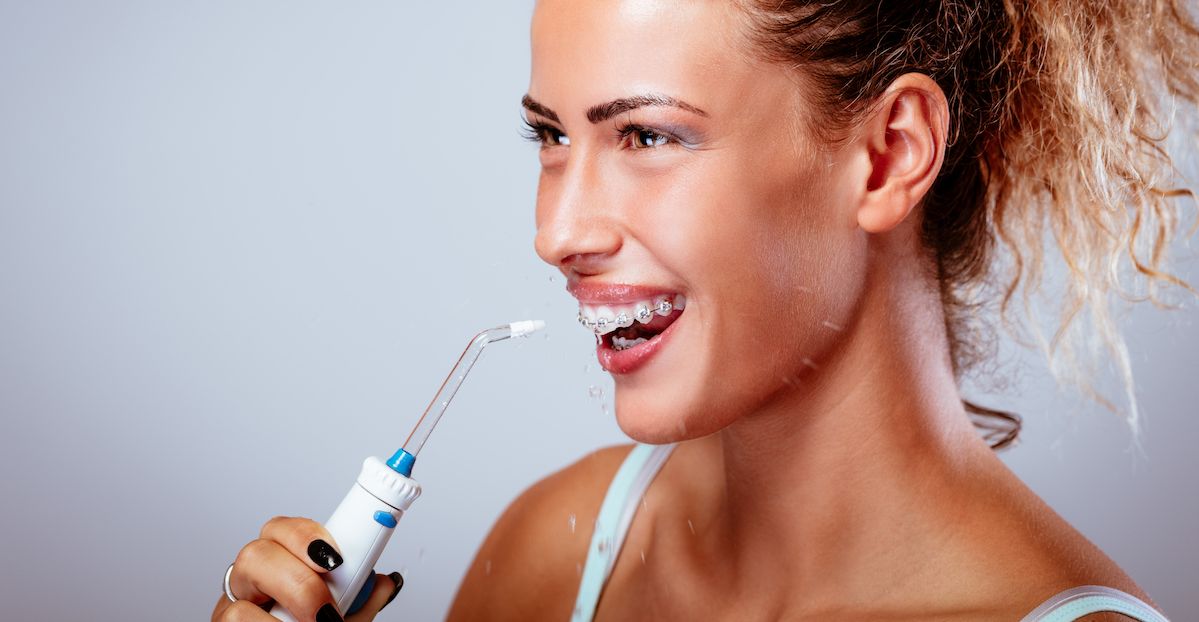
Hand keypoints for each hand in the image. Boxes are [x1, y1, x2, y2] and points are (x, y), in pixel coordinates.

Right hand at [212, 516, 403, 621]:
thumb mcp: (345, 620)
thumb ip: (361, 601)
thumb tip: (384, 582)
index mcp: (281, 567)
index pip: (283, 530)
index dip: (308, 537)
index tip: (337, 559)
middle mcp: (252, 584)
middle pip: (256, 552)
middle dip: (297, 578)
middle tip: (327, 610)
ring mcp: (232, 608)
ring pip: (239, 594)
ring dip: (284, 613)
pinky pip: (234, 621)